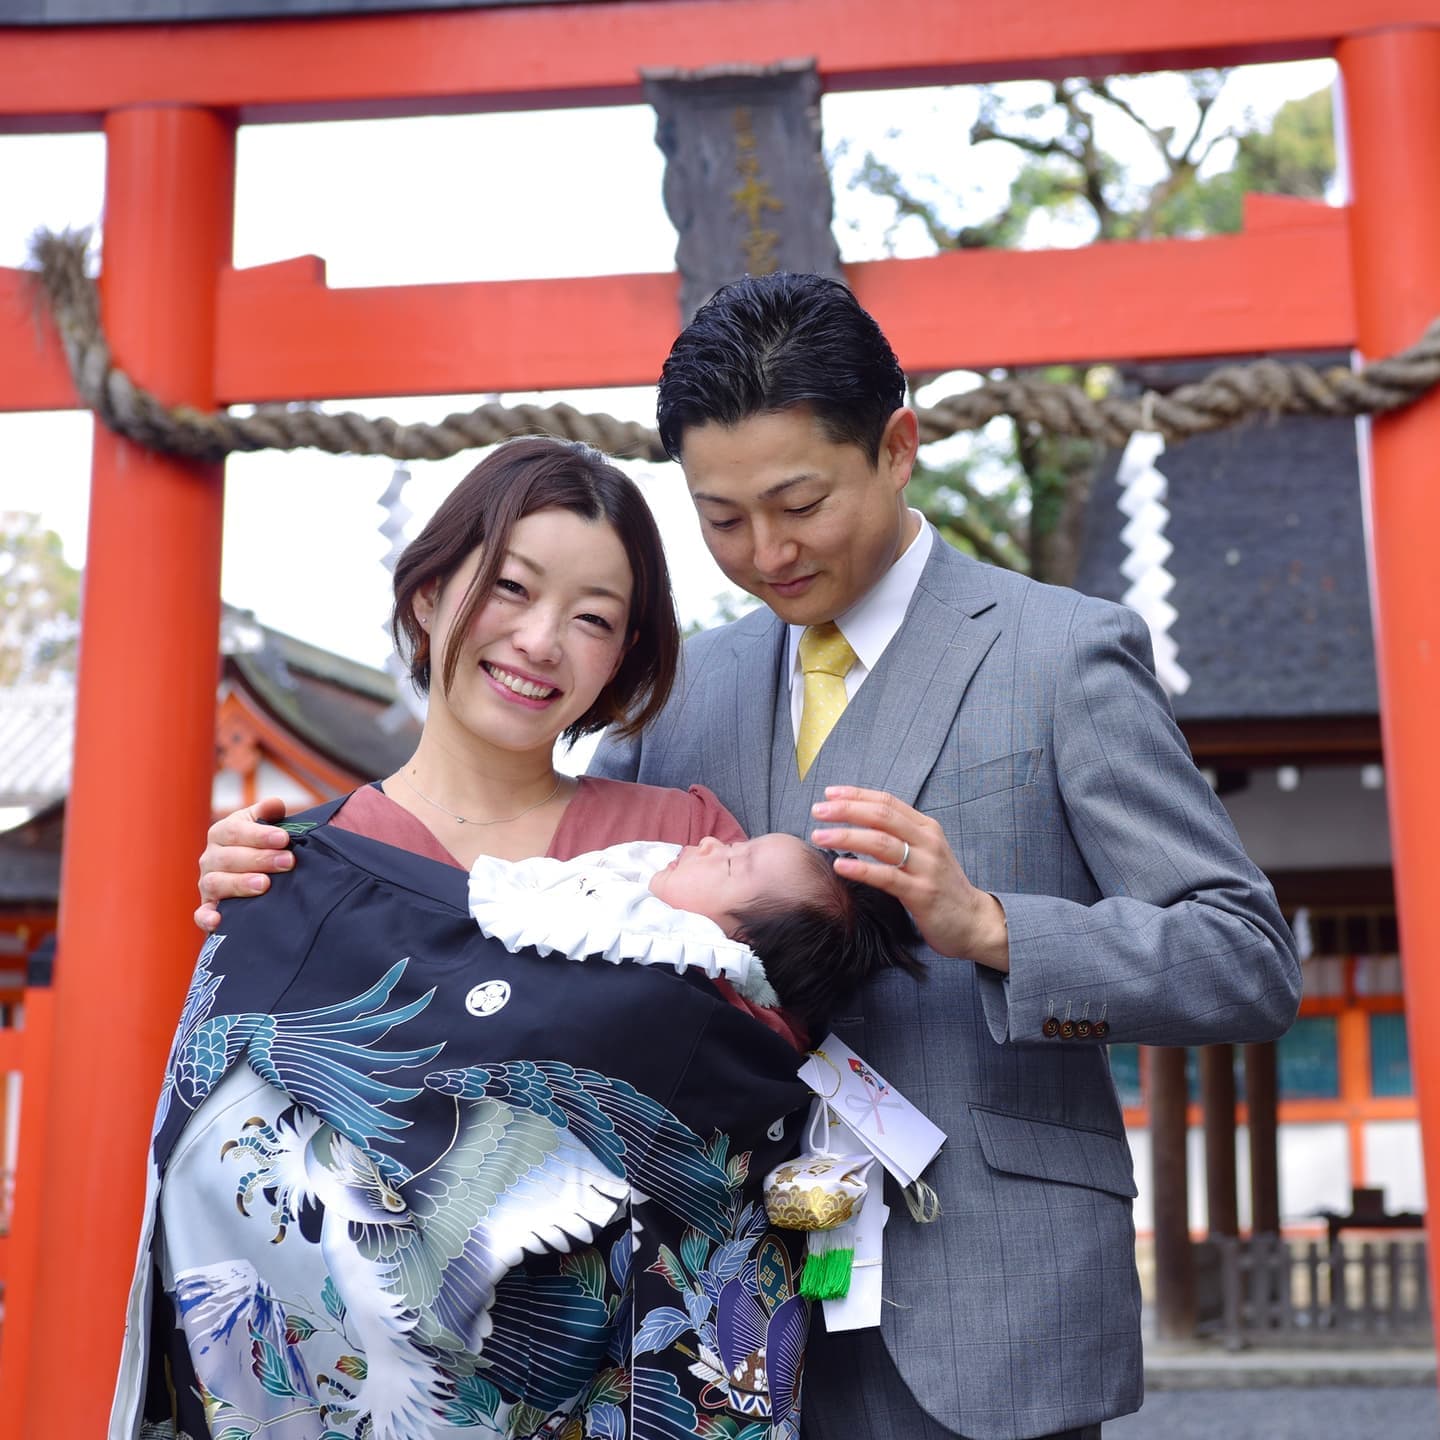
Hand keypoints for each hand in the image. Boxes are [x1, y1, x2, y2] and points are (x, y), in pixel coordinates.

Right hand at [194, 797, 294, 933]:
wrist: (256, 873)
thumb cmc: (263, 846)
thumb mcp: (265, 825)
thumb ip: (269, 812)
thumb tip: (275, 805)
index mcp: (222, 833)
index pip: (234, 830)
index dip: (259, 834)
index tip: (283, 838)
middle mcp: (211, 857)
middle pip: (229, 857)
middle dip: (260, 859)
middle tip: (288, 862)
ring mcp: (207, 883)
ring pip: (216, 882)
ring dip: (240, 883)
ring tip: (265, 884)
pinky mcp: (208, 907)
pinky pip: (201, 914)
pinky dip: (207, 917)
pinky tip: (218, 921)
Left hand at [810, 785, 1009, 970]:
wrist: (974, 922)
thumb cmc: (942, 887)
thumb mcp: (925, 854)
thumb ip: (899, 837)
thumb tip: (861, 823)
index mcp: (926, 828)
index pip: (887, 802)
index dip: (857, 795)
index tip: (829, 793)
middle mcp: (927, 842)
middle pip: (882, 816)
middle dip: (846, 810)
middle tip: (818, 810)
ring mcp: (926, 867)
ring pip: (881, 842)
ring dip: (847, 836)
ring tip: (820, 836)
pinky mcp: (922, 893)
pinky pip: (887, 877)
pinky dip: (861, 869)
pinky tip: (839, 865)